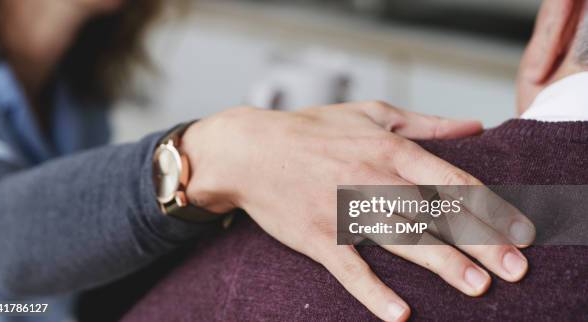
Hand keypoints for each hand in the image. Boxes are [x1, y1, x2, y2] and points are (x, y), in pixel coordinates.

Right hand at [182, 102, 527, 320]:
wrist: (251, 150)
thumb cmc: (311, 129)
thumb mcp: (370, 114)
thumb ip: (425, 123)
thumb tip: (473, 128)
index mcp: (389, 150)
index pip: (450, 181)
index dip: (489, 207)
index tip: (518, 230)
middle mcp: (371, 180)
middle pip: (434, 215)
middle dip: (478, 242)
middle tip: (514, 269)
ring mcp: (344, 211)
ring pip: (401, 240)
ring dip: (440, 263)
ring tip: (477, 287)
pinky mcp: (319, 238)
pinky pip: (350, 269)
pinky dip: (373, 292)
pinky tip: (399, 314)